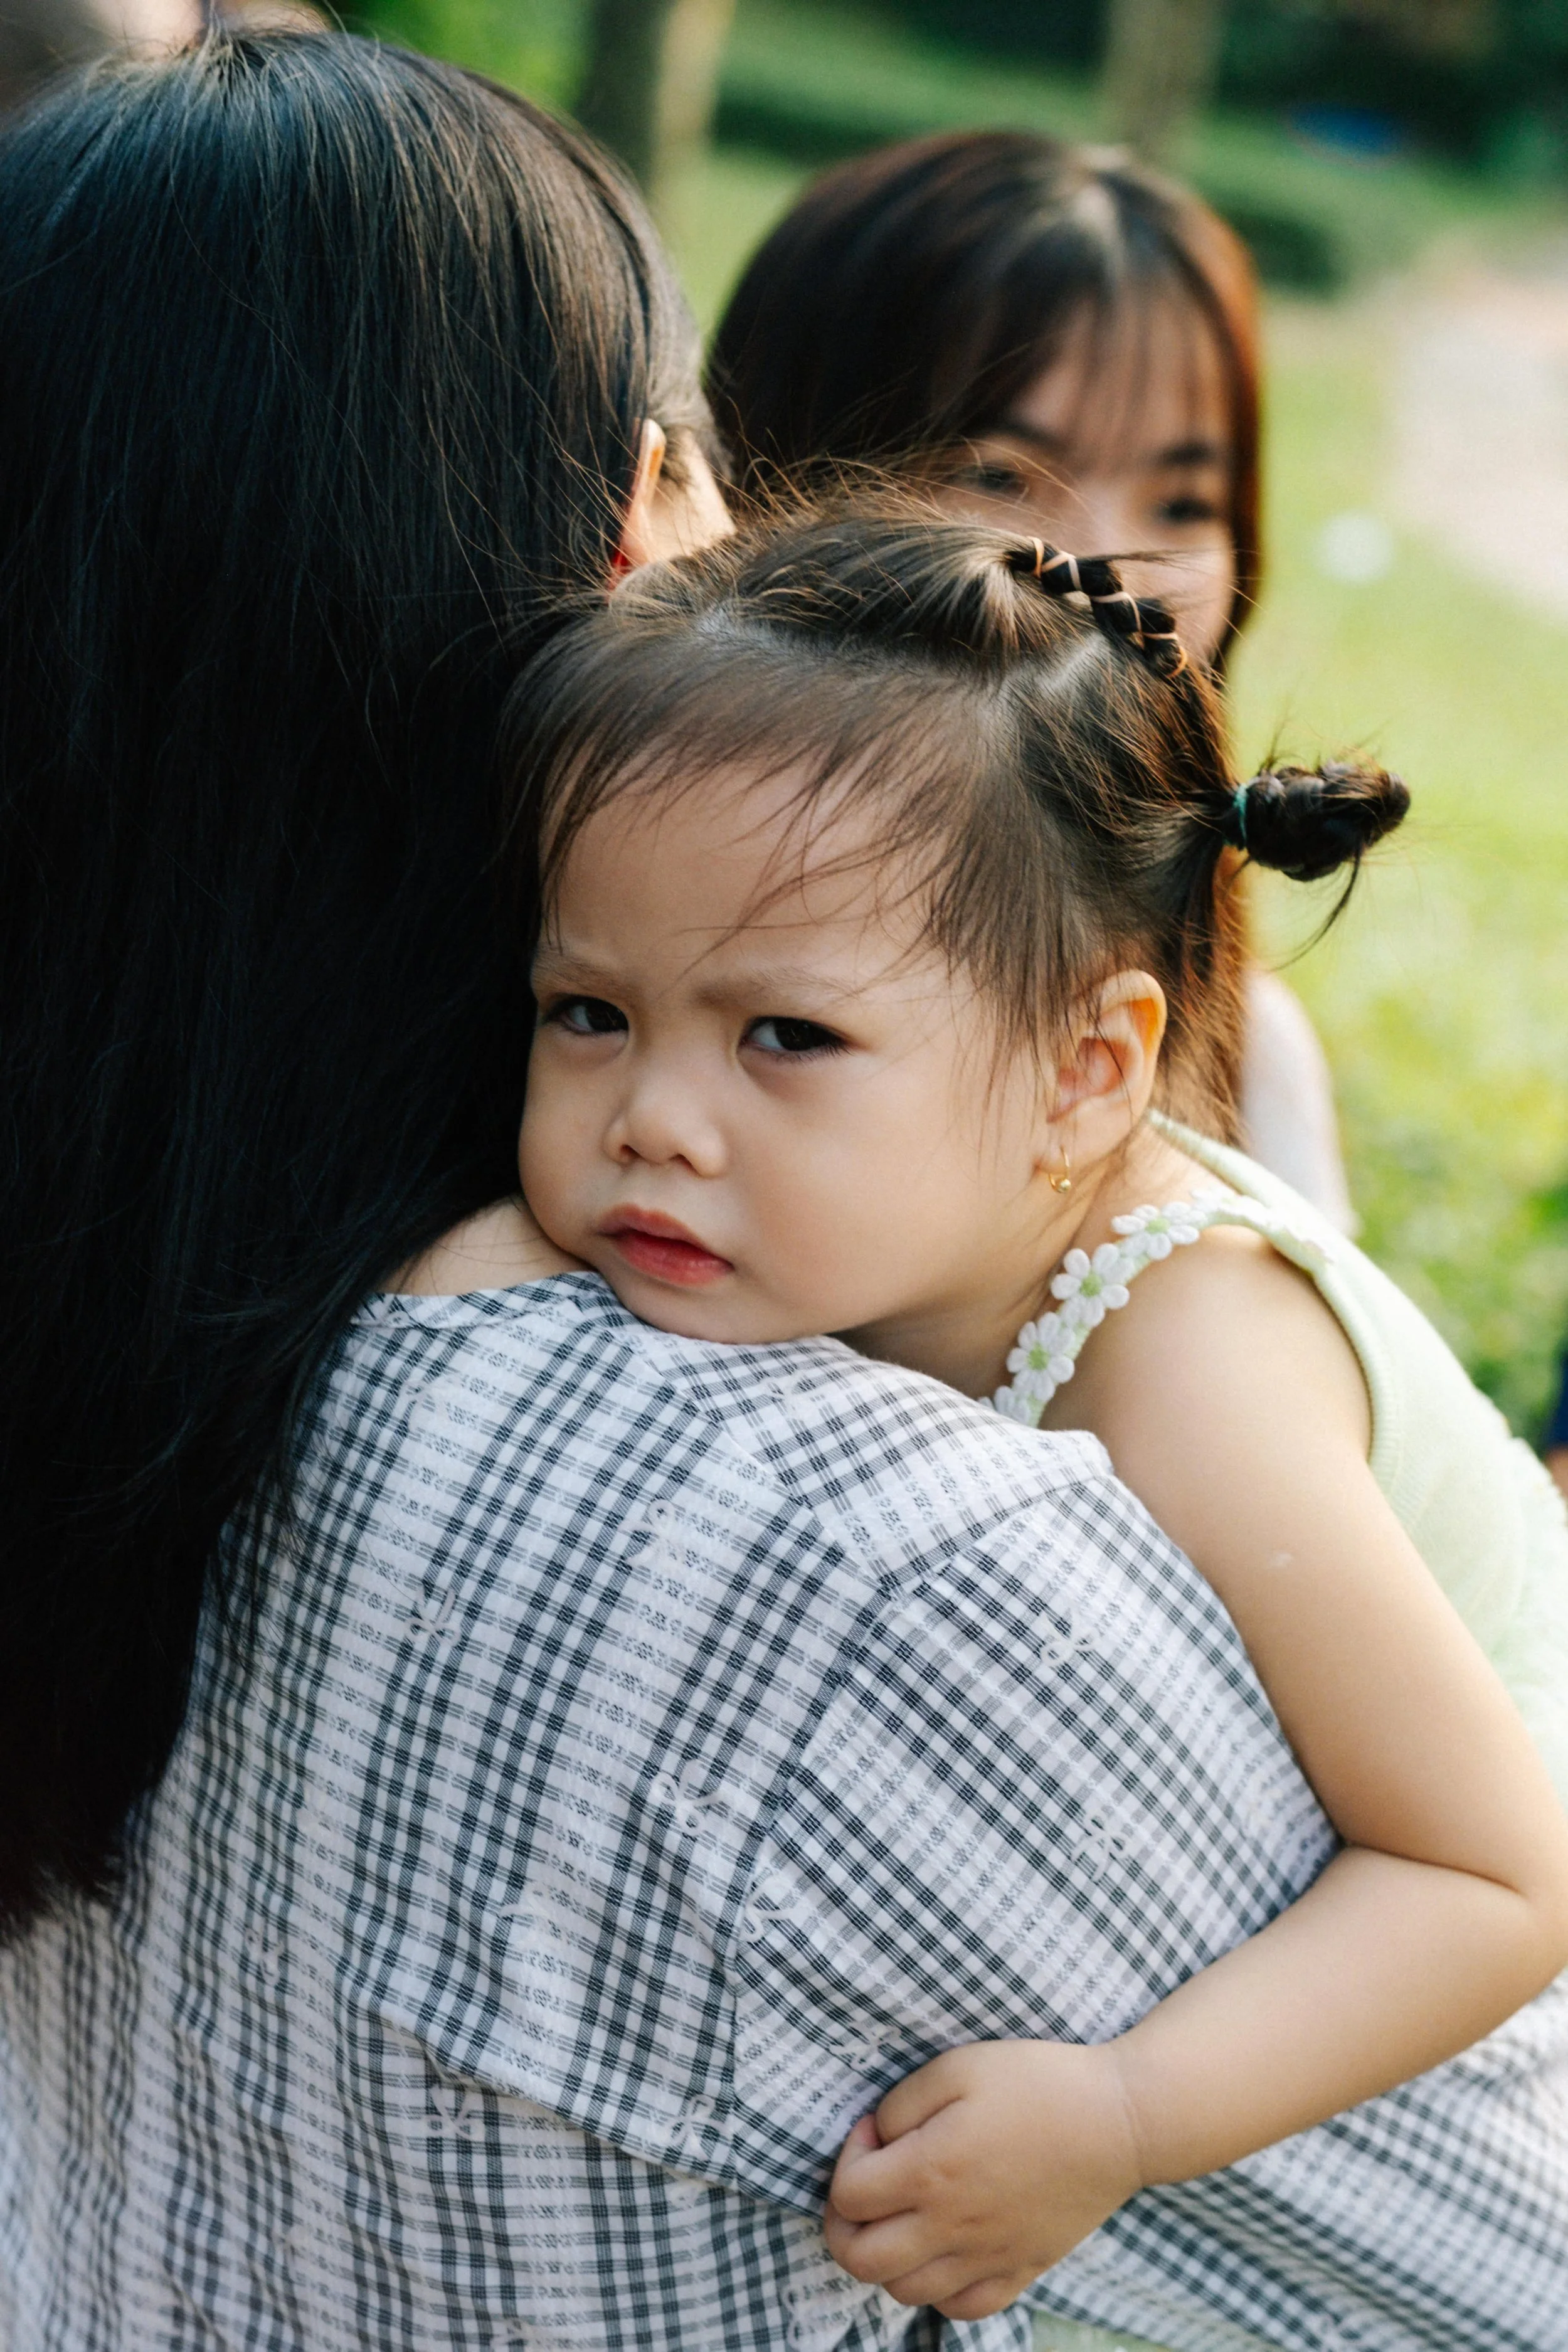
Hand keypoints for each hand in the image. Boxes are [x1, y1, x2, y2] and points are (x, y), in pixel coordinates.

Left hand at [823, 2040, 1144, 2321]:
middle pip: (860, 2260)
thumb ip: (902, 2104)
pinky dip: (938, 2290)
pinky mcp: (1020, 2271)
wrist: (1120, 2121)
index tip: (874, 2131)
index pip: (848, 2195)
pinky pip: (961, 2309)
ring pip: (903, 2292)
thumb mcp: (959, 2066)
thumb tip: (877, 2137)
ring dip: (885, 2257)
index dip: (846, 2158)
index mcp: (930, 2172)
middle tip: (863, 2185)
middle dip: (842, 2223)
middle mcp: (951, 2227)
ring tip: (902, 2215)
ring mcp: (987, 2257)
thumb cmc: (1039, 2083)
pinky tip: (943, 2251)